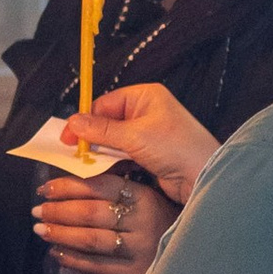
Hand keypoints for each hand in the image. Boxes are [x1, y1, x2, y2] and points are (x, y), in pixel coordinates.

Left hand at [31, 166, 169, 273]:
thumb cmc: (161, 218)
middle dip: (58, 211)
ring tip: (41, 230)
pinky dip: (73, 259)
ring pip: (91, 240)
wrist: (193, 251)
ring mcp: (140, 249)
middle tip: (37, 210)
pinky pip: (98, 266)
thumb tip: (70, 183)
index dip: (67, 187)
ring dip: (61, 235)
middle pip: (90, 214)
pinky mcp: (136, 272)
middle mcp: (142, 222)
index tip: (45, 189)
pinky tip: (57, 252)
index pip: (98, 186)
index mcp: (143, 196)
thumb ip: (116, 189)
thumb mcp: (146, 196)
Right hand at [78, 82, 218, 206]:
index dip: (85, 119)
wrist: (204, 177)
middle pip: (107, 121)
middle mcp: (147, 111)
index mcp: (145, 96)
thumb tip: (73, 122)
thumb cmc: (177, 148)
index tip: (68, 136)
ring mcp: (148, 134)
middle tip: (73, 151)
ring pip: (113, 140)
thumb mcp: (135, 136)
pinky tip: (100, 169)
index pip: (105, 103)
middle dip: (91, 136)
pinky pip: (122, 154)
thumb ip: (101, 130)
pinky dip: (110, 160)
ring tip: (84, 162)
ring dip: (99, 150)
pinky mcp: (149, 154)